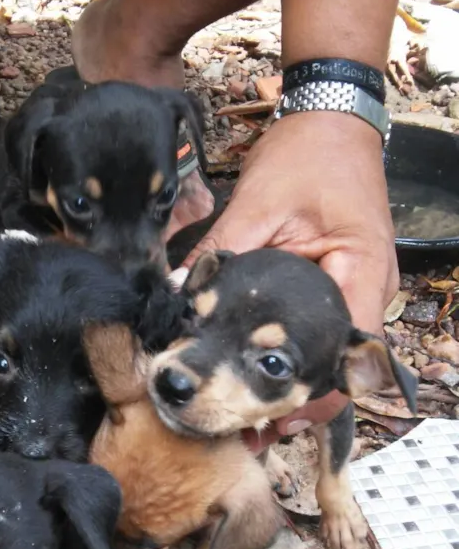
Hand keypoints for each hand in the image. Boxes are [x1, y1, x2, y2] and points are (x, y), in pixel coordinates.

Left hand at [186, 111, 398, 448]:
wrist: (330, 118)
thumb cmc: (305, 155)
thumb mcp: (258, 204)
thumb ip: (221, 253)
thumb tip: (178, 294)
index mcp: (361, 272)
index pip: (350, 355)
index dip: (312, 394)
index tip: (269, 416)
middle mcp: (370, 289)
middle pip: (344, 368)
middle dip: (299, 403)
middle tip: (249, 430)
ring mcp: (361, 288)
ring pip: (334, 357)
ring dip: (295, 386)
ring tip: (249, 417)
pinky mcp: (344, 284)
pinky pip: (324, 333)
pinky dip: (294, 356)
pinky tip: (258, 374)